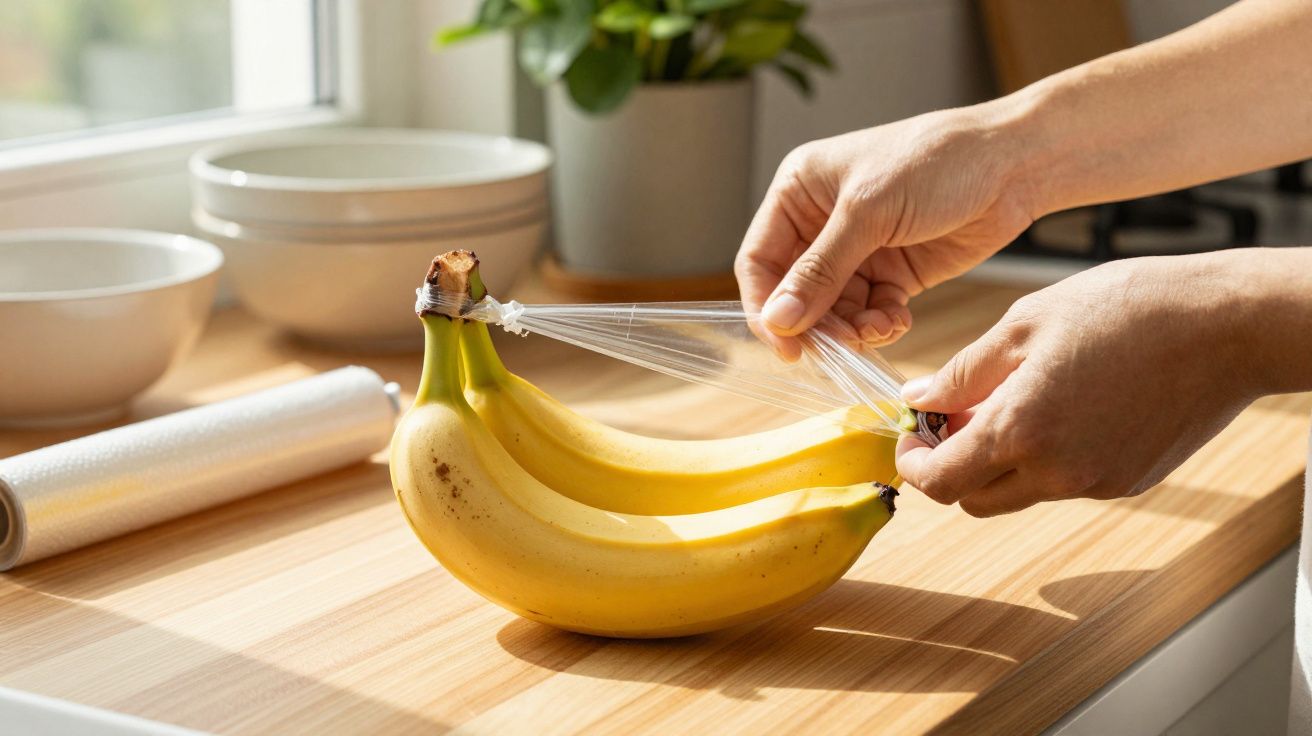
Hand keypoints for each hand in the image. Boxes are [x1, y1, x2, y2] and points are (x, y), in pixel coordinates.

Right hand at [735, 103, 1038, 357]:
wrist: (1014, 164)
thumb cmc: (937, 161)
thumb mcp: (869, 212)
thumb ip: (820, 270)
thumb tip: (778, 321)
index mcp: (799, 191)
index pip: (760, 260)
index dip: (768, 306)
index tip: (787, 346)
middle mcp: (820, 222)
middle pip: (795, 293)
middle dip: (817, 323)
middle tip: (842, 347)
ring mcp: (857, 249)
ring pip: (833, 310)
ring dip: (852, 328)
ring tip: (880, 328)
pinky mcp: (892, 271)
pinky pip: (869, 312)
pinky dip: (879, 323)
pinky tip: (898, 319)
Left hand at [894, 254, 1263, 516]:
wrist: (1227, 325)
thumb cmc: (1126, 309)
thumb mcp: (1025, 324)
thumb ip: (963, 372)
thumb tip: (917, 398)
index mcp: (1020, 431)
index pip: (939, 483)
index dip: (913, 463)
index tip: (913, 433)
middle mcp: (1056, 472)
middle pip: (973, 499)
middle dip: (951, 466)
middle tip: (955, 416)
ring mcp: (1096, 483)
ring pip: (1020, 492)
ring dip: (999, 461)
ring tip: (1014, 399)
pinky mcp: (1128, 482)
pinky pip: (1065, 483)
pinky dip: (1046, 458)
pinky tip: (1065, 406)